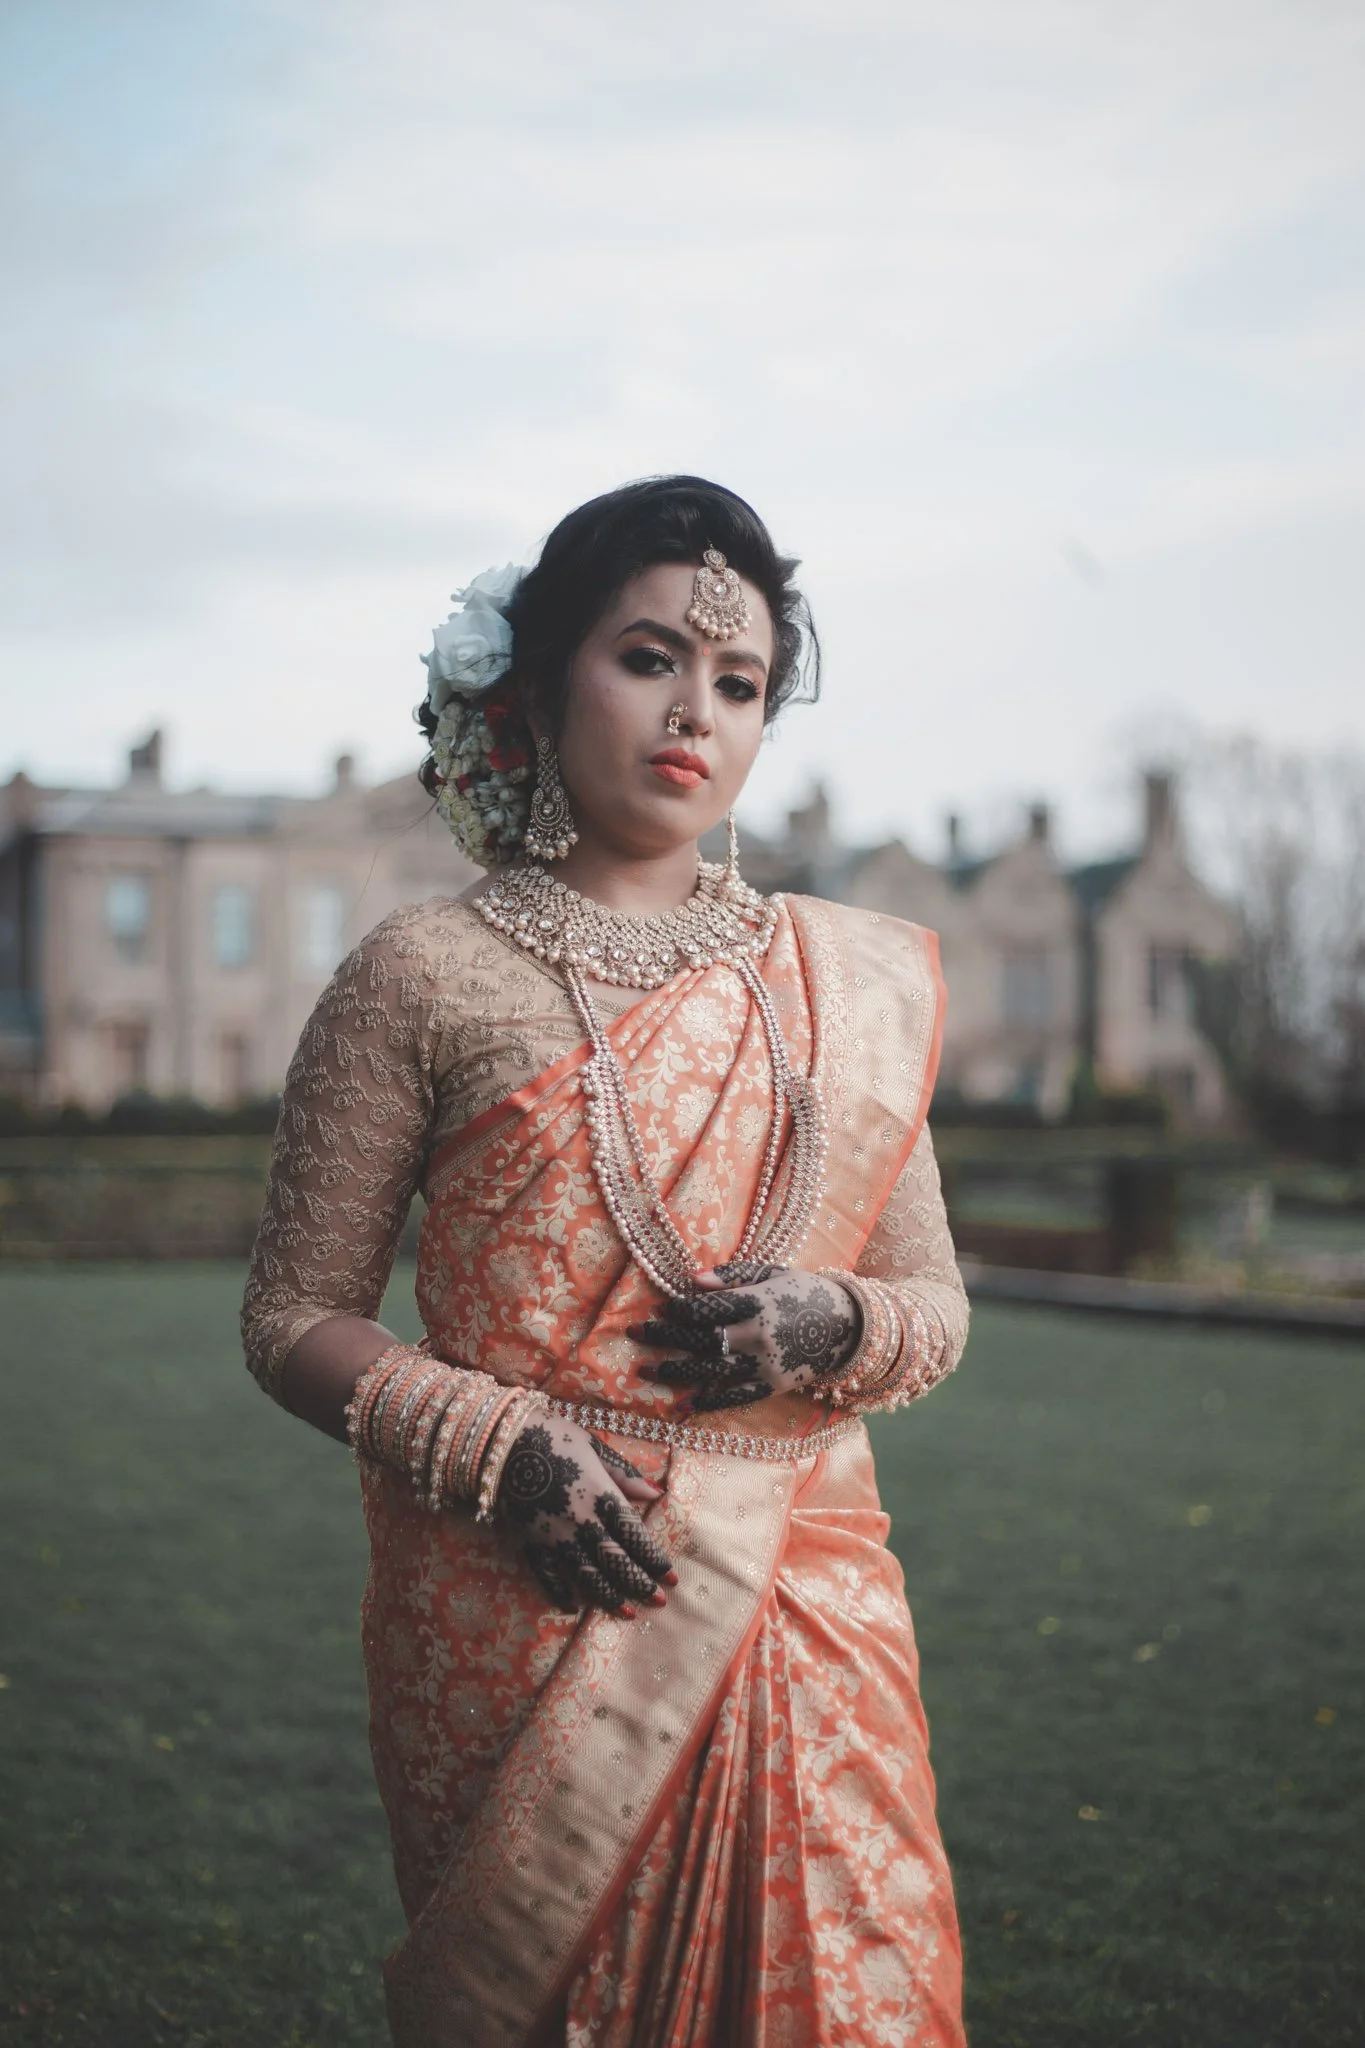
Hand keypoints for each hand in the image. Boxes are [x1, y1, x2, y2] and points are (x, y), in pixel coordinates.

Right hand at [498, 1415, 676, 1615]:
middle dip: (640, 1583)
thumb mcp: (595, 1446)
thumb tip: (655, 1494)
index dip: (655, 1559)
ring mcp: (555, 1535)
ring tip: (628, 1613)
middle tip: (659, 1602)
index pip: (635, 1535)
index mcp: (602, 1495)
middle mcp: (582, 1520)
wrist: (503, 1440)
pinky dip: (559, 1592)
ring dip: (609, 1595)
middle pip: (616, 1560)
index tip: (671, 1577)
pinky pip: (547, 1574)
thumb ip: (624, 1474)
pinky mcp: (530, 1541)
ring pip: (587, 1573)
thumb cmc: (554, 1435)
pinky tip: (573, 1606)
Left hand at [627, 1262, 860, 1413]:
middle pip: (699, 1338)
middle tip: (633, 1333)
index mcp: (756, 1303)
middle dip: (663, 1336)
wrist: (848, 1327)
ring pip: (709, 1370)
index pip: (706, 1307)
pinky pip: (733, 1398)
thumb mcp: (772, 1272)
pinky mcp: (770, 1387)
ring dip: (674, 1371)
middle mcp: (756, 1335)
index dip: (679, 1308)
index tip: (661, 1308)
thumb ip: (732, 1276)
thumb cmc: (805, 1292)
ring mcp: (763, 1365)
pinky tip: (680, 1406)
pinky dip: (706, 1403)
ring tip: (645, 1370)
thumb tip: (692, 1280)